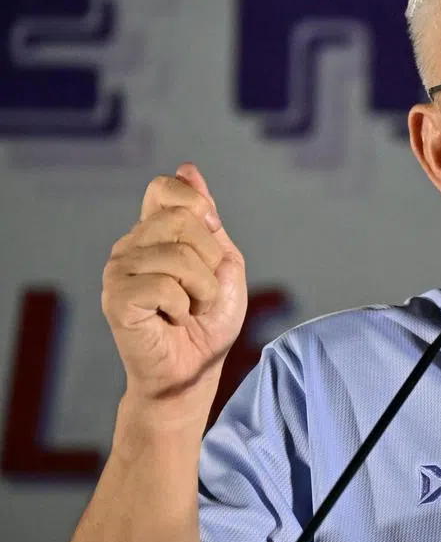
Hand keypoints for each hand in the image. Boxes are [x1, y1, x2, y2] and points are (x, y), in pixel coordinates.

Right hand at [102, 163, 247, 409]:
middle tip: (202, 290)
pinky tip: (173, 319)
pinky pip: (164, 285)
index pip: (166, 189)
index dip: (196, 205)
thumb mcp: (223, 264)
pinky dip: (183, 306)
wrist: (195, 371)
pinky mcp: (115, 299)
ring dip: (202, 289)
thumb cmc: (210, 322)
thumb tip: (188, 170)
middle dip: (211, 259)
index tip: (210, 236)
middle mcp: (130, 246)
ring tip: (190, 308)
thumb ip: (209, 221)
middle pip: (184, 220)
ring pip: (179, 254)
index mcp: (154, 234)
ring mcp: (118, 271)